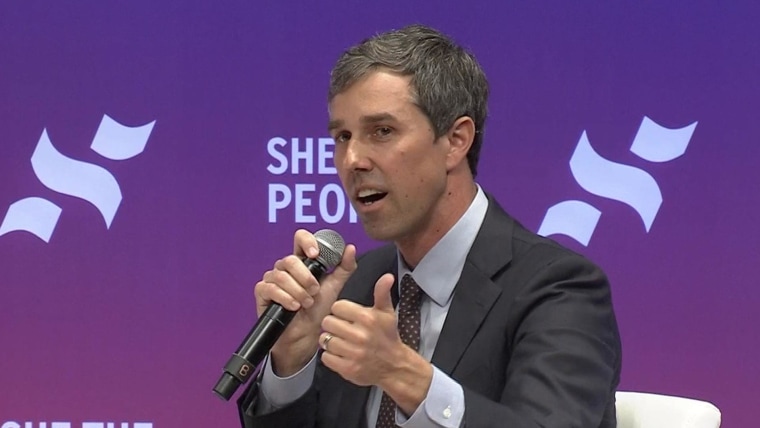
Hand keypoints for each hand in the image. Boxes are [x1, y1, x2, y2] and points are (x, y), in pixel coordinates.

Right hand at [254, 229, 356, 375]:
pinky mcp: (262, 292)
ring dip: (297, 291)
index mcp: (303, 262)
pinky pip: (270, 288)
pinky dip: (285, 298)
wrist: (307, 335)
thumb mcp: (335, 287)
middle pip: (290, 259)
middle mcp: (286, 267)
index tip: (316, 254)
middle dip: (305, 277)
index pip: (300, 239)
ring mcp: (272, 278)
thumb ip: (344, 268)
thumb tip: (350, 248)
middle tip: (314, 291)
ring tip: (306, 303)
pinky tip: (294, 306)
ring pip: (281, 275)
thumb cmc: (318, 310)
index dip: (307, 241)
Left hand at [319, 273, 432, 414]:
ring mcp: (353, 353)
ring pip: (325, 340)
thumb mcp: (387, 312)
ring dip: (330, 341)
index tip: (347, 316)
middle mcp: (359, 335)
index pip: (337, 307)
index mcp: (367, 318)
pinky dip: (330, 356)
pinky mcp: (348, 368)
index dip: (340, 311)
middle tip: (342, 329)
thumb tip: (387, 276)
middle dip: (333, 325)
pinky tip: (341, 354)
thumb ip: (382, 292)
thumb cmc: (387, 337)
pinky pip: (326, 357)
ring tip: (341, 341)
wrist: (395, 366)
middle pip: (327, 322)